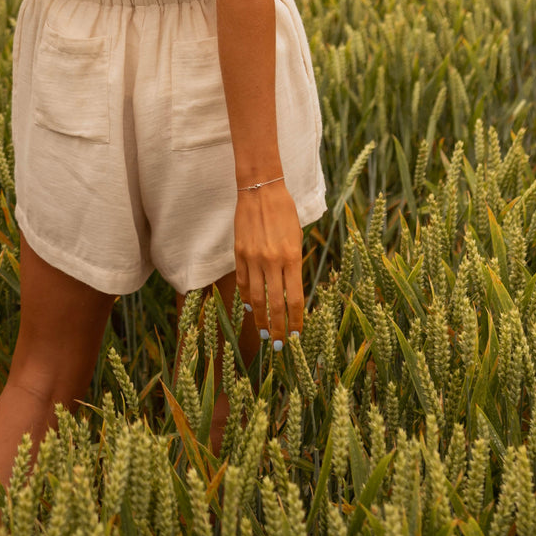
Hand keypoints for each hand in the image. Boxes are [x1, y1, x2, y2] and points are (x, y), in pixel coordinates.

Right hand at [234, 179, 304, 347]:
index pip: (295, 300)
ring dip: (260, 320)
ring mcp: (253, 258)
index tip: (295, 335)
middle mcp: (272, 261)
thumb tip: (289, 292)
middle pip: (275, 305)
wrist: (261, 190)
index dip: (295, 321)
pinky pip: (243, 282)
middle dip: (277, 328)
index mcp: (292, 257)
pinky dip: (247, 298)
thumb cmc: (285, 212)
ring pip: (256, 298)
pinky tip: (251, 308)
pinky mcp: (239, 253)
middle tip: (278, 345)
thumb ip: (293, 265)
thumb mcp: (296, 238)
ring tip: (263, 333)